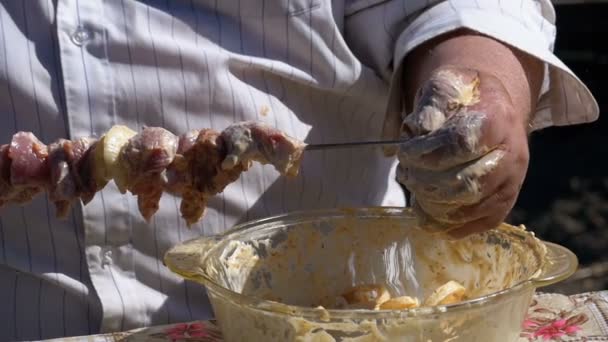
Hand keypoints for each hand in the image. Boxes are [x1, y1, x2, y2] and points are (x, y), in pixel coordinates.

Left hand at [397, 67, 529, 237]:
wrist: (492, 108)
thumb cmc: (462, 100)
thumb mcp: (443, 87)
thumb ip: (429, 107)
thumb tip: (421, 132)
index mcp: (497, 118)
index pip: (460, 143)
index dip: (426, 153)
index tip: (405, 153)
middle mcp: (512, 153)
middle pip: (465, 182)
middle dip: (425, 182)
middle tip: (405, 174)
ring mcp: (512, 181)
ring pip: (469, 207)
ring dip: (431, 204)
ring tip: (414, 190)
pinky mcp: (506, 202)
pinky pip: (479, 224)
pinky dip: (448, 225)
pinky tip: (426, 213)